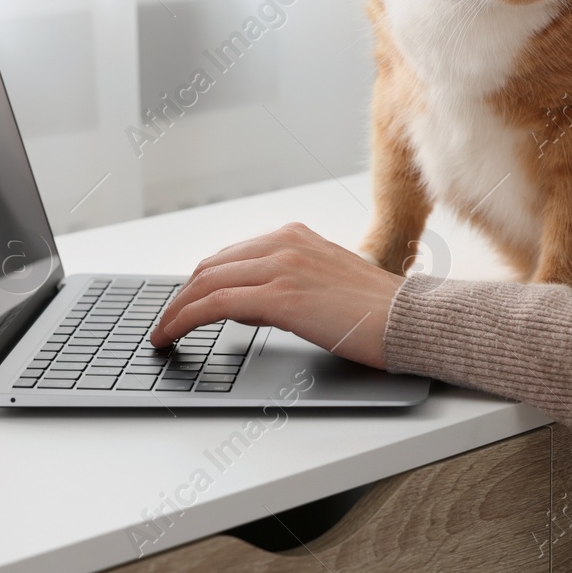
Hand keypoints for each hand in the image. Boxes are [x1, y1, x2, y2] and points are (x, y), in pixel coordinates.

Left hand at [151, 222, 405, 369]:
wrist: (409, 320)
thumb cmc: (378, 311)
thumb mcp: (328, 282)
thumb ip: (289, 283)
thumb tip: (249, 304)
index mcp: (297, 236)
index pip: (231, 255)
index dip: (202, 281)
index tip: (186, 301)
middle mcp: (285, 244)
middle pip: (211, 266)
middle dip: (182, 295)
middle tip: (168, 321)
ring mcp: (280, 267)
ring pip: (205, 283)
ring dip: (176, 310)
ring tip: (162, 333)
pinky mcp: (278, 297)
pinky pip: (212, 305)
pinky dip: (183, 320)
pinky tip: (170, 336)